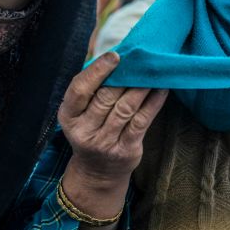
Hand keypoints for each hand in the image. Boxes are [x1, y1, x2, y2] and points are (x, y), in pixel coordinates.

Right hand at [58, 51, 167, 226]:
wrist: (97, 173)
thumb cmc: (91, 132)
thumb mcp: (80, 114)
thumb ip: (91, 89)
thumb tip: (116, 57)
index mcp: (68, 117)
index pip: (80, 90)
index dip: (97, 71)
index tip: (115, 56)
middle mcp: (84, 131)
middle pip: (106, 97)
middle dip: (125, 76)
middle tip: (142, 59)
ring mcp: (104, 142)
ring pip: (126, 107)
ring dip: (142, 86)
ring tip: (154, 70)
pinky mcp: (125, 149)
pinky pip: (142, 121)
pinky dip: (153, 102)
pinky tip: (161, 89)